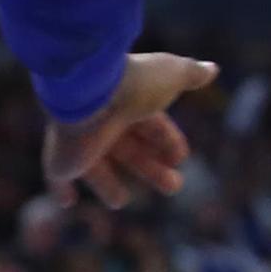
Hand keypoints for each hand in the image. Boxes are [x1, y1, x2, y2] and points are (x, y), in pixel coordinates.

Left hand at [42, 51, 217, 206]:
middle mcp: (104, 122)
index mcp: (129, 102)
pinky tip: (67, 202)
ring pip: (97, 167)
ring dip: (109, 185)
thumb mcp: (172, 76)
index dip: (167, 141)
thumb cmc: (134, 83)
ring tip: (121, 202)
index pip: (151, 125)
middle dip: (150, 168)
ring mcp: (81, 141)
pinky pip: (58, 177)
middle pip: (129, 150)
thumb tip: (212, 69)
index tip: (180, 158)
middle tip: (174, 186)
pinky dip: (61, 189)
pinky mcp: (63, 159)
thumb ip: (191, 73)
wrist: (90, 90)